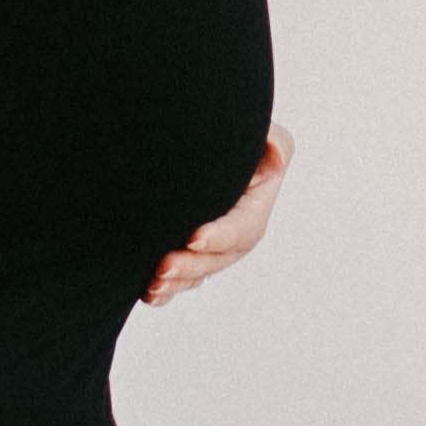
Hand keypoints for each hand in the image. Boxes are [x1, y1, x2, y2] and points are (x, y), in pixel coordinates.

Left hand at [141, 124, 294, 308]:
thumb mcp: (263, 132)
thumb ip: (274, 142)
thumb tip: (276, 156)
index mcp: (254, 209)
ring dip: (176, 283)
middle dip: (191, 265)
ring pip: (197, 273)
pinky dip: (168, 290)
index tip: (193, 237)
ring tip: (152, 286)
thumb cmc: (238, 135)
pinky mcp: (190, 252)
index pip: (241, 228)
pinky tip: (149, 293)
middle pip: (217, 258)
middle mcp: (235, 235)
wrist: (209, 143)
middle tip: (162, 266)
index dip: (219, 236)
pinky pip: (182, 278)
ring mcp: (212, 247)